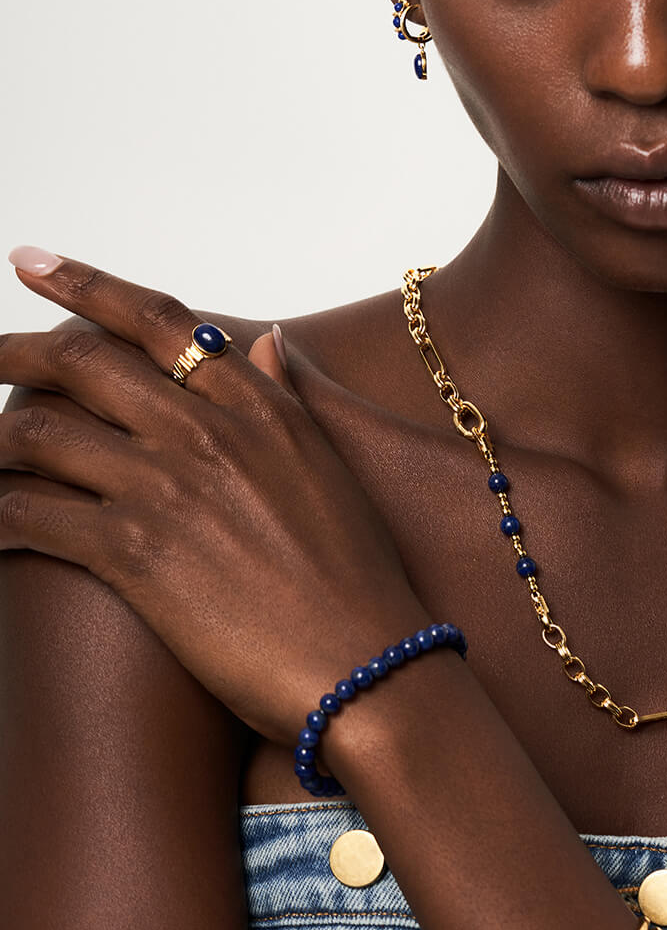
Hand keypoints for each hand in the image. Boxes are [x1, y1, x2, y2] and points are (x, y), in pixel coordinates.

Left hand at [1, 247, 424, 754]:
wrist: (368, 665)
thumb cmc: (359, 581)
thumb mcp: (330, 470)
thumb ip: (286, 398)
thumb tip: (263, 342)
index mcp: (259, 408)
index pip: (158, 320)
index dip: (85, 284)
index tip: (32, 264)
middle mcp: (209, 433)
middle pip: (82, 362)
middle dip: (12, 353)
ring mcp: (168, 489)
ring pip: (41, 434)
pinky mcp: (135, 554)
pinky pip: (30, 514)